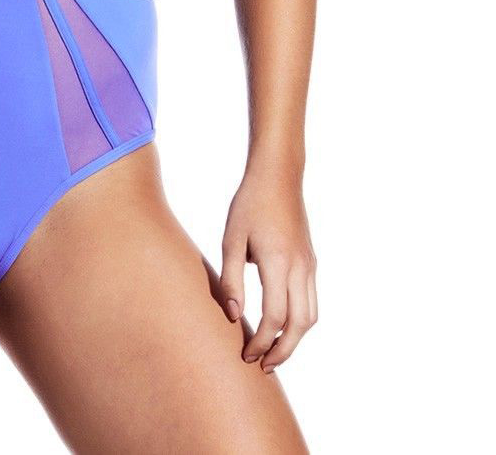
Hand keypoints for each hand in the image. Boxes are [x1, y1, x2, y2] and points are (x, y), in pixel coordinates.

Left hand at [219, 164, 317, 371]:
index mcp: (278, 262)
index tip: (246, 354)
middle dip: (283, 351)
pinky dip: (300, 321)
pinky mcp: (311, 261)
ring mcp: (310, 265)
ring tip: (272, 351)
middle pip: (300, 325)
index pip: (275, 317)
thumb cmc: (249, 204)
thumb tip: (232, 315)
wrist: (278, 176)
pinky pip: (311, 300)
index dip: (261, 341)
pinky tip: (281, 325)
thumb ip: (231, 278)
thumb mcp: (231, 239)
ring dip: (295, 339)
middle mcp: (300, 267)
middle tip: (263, 366)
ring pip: (311, 316)